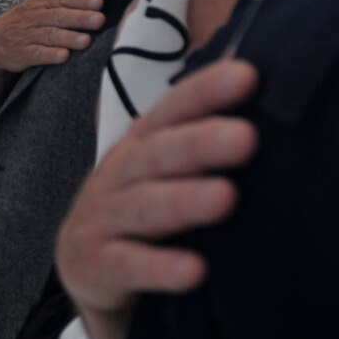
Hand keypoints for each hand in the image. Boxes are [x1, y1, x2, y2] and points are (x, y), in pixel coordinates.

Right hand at [0, 0, 105, 80]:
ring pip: (49, 35)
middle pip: (58, 16)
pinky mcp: (22, 53)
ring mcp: (27, 35)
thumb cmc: (27, 19)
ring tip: (86, 41)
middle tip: (99, 20)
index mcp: (41, 2)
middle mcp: (34, 16)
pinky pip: (36, 54)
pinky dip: (50, 55)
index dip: (80, 0)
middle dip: (79, 18)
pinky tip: (64, 56)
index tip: (98, 2)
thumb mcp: (43, 0)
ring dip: (68, 37)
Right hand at [57, 60, 259, 338]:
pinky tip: (195, 270)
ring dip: (184, 201)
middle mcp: (119, 174)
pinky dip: (160, 268)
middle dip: (199, 144)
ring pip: (144, 207)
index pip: (172, 110)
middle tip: (244, 138)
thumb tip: (253, 67)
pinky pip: (129, 266)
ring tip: (225, 198)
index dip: (205, 92)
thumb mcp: (165, 164)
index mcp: (141, 143)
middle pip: (158, 155)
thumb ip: (201, 125)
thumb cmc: (141, 202)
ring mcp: (103, 218)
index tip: (247, 77)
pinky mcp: (96, 265)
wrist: (85, 262)